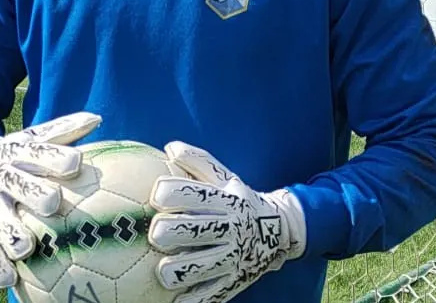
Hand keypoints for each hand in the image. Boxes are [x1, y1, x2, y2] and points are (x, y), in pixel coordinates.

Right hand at [0, 112, 101, 288]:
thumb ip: (66, 130)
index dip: (56, 157)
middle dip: (34, 194)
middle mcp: (4, 178)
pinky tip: (8, 282)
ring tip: (25, 249)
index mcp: (19, 153)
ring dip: (11, 234)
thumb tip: (99, 118)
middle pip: (18, 185)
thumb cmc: (21, 153)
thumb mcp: (36, 137)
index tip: (75, 163)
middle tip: (52, 203)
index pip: (39, 153)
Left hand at [148, 141, 305, 302]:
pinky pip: (209, 295)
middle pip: (188, 230)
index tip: (156, 197)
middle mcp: (229, 227)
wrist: (278, 230)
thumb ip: (197, 161)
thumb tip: (170, 147)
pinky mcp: (234, 280)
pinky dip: (191, 299)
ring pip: (195, 267)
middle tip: (157, 235)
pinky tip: (178, 298)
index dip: (166, 194)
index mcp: (224, 199)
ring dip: (173, 270)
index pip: (190, 193)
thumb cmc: (239, 200)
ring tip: (164, 269)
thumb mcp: (225, 177)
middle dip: (165, 233)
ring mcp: (232, 256)